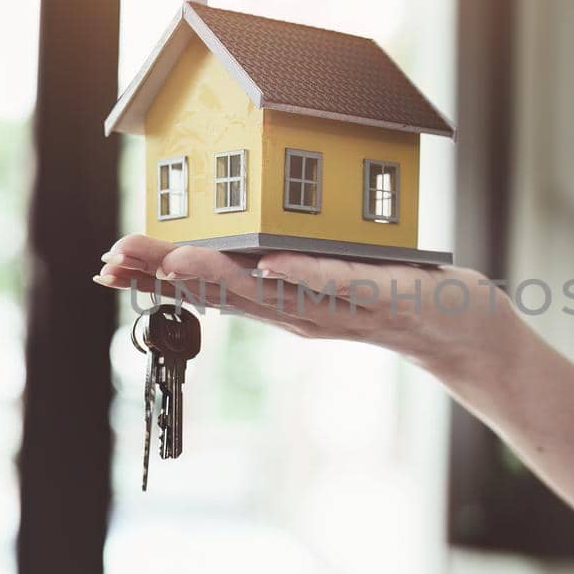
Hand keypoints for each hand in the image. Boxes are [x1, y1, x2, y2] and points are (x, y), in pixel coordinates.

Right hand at [92, 234, 513, 369]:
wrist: (465, 329)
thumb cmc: (395, 293)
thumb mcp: (328, 279)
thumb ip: (283, 264)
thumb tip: (236, 243)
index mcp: (285, 303)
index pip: (211, 291)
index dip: (159, 280)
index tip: (108, 266)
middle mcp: (304, 312)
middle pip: (227, 294)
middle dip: (169, 276)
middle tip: (117, 260)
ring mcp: (344, 307)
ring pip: (275, 292)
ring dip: (224, 277)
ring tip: (177, 258)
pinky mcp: (387, 294)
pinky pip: (341, 283)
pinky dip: (306, 273)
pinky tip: (272, 262)